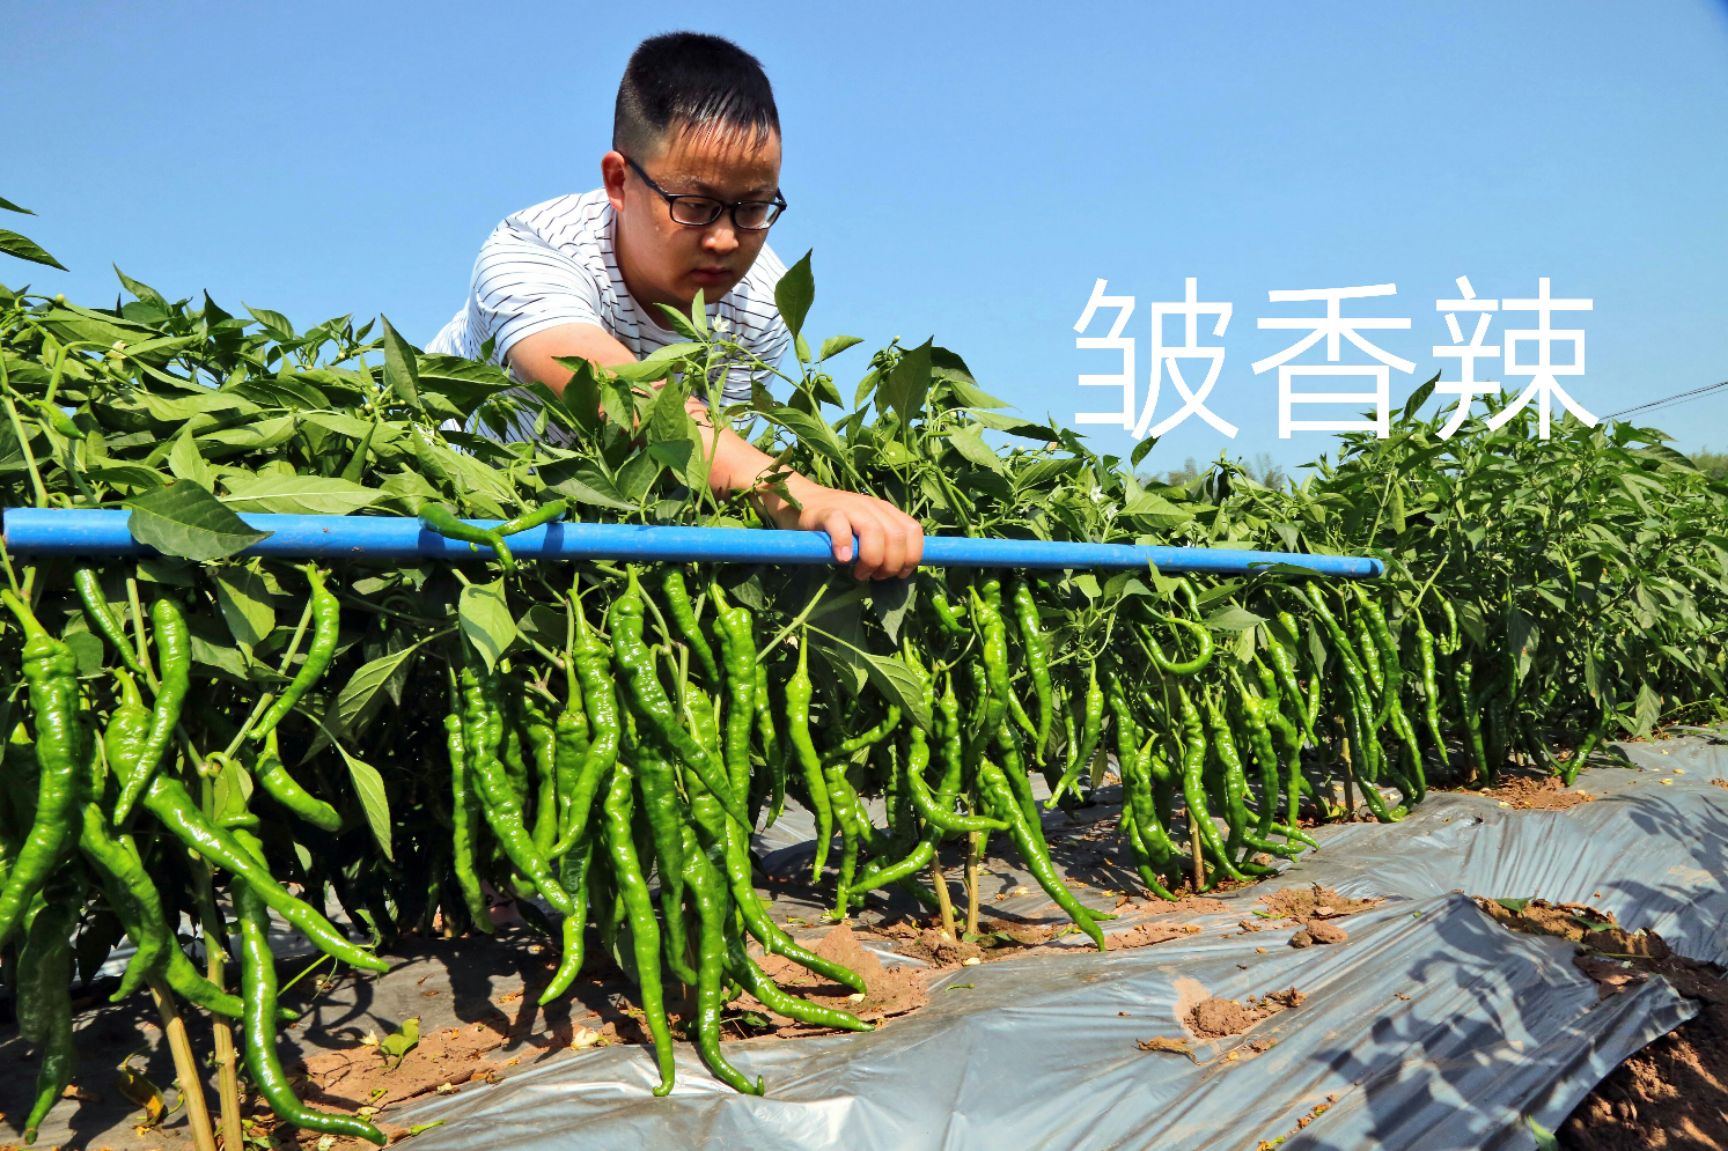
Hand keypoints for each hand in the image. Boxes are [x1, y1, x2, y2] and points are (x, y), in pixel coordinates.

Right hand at [762, 477, 923, 579]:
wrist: (800, 500)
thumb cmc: (835, 524)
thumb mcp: (865, 531)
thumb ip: (882, 544)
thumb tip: (898, 572)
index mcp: (885, 511)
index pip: (913, 531)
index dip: (911, 556)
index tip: (899, 574)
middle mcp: (871, 507)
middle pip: (896, 536)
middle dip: (891, 563)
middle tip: (875, 576)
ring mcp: (850, 507)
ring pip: (874, 531)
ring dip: (871, 559)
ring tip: (859, 573)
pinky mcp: (826, 512)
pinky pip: (840, 526)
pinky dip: (844, 545)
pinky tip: (842, 560)